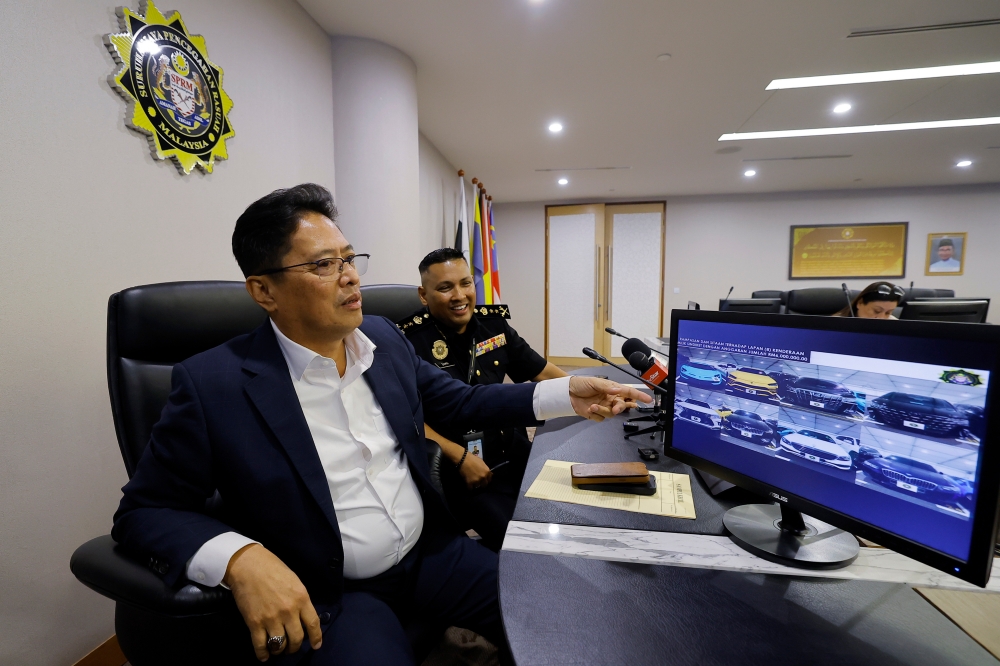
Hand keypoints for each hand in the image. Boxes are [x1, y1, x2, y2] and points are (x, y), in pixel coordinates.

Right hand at [223, 544, 322, 660]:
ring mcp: (271, 618)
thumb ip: (300, 600)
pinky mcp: (254, 623)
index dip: (316, 638)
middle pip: (297, 638)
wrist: (248, 565)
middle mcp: (289, 611)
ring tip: (278, 649)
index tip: (316, 645)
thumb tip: (302, 616)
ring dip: (280, 650)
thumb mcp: (294, 581)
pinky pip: (261, 645)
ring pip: (280, 645)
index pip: (313, 624)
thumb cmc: (272, 568)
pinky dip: (263, 654)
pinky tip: (264, 656)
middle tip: (292, 647)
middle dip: (295, 647)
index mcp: (301, 598)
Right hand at [459, 453, 492, 488]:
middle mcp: (483, 477)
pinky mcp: (470, 483)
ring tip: (471, 481)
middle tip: (477, 482)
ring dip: (475, 484)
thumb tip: (487, 473)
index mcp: (487, 472)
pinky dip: (469, 486)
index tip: (483, 480)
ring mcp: (477, 481)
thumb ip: (485, 469)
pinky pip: (470, 488)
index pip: (489, 479)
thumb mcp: (482, 463)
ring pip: (477, 486)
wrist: (463, 459)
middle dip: (481, 484)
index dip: (486, 480)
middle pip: (484, 485)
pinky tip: (468, 483)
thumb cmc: (472, 459)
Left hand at [568, 376, 651, 421]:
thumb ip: (607, 387)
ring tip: (593, 406)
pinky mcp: (596, 414)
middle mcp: (610, 398)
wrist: (566, 393)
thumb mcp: (594, 382)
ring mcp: (603, 407)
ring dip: (603, 411)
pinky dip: (596, 415)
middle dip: (620, 407)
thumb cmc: (581, 384)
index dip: (639, 396)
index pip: (628, 392)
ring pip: (611, 414)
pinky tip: (589, 409)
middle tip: (615, 408)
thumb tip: (617, 390)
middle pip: (622, 405)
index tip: (648, 400)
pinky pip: (601, 418)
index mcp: (612, 389)